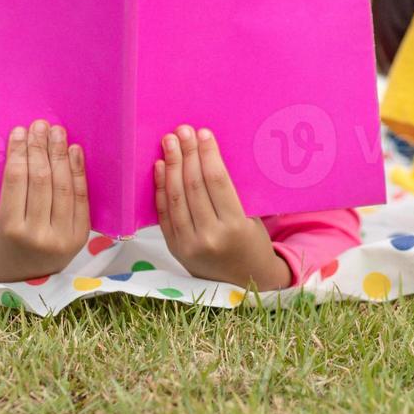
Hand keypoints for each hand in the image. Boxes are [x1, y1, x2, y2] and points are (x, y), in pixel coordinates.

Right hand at [0, 120, 90, 282]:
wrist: (24, 279)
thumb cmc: (5, 242)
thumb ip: (8, 190)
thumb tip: (21, 145)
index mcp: (10, 229)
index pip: (16, 181)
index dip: (19, 153)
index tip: (19, 131)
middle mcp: (38, 234)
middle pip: (41, 180)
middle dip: (40, 148)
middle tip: (40, 125)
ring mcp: (63, 236)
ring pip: (63, 186)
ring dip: (60, 154)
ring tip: (57, 132)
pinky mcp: (80, 236)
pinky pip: (81, 197)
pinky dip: (78, 171)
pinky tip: (74, 151)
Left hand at [155, 125, 291, 290]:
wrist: (243, 282)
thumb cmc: (252, 243)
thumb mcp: (252, 218)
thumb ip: (231, 193)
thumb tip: (208, 154)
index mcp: (235, 227)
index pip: (217, 182)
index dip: (208, 155)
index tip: (203, 134)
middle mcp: (209, 237)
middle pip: (193, 186)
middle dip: (186, 154)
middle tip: (183, 131)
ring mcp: (188, 244)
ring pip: (176, 197)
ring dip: (171, 166)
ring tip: (169, 142)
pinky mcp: (174, 248)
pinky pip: (164, 213)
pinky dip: (161, 188)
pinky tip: (160, 167)